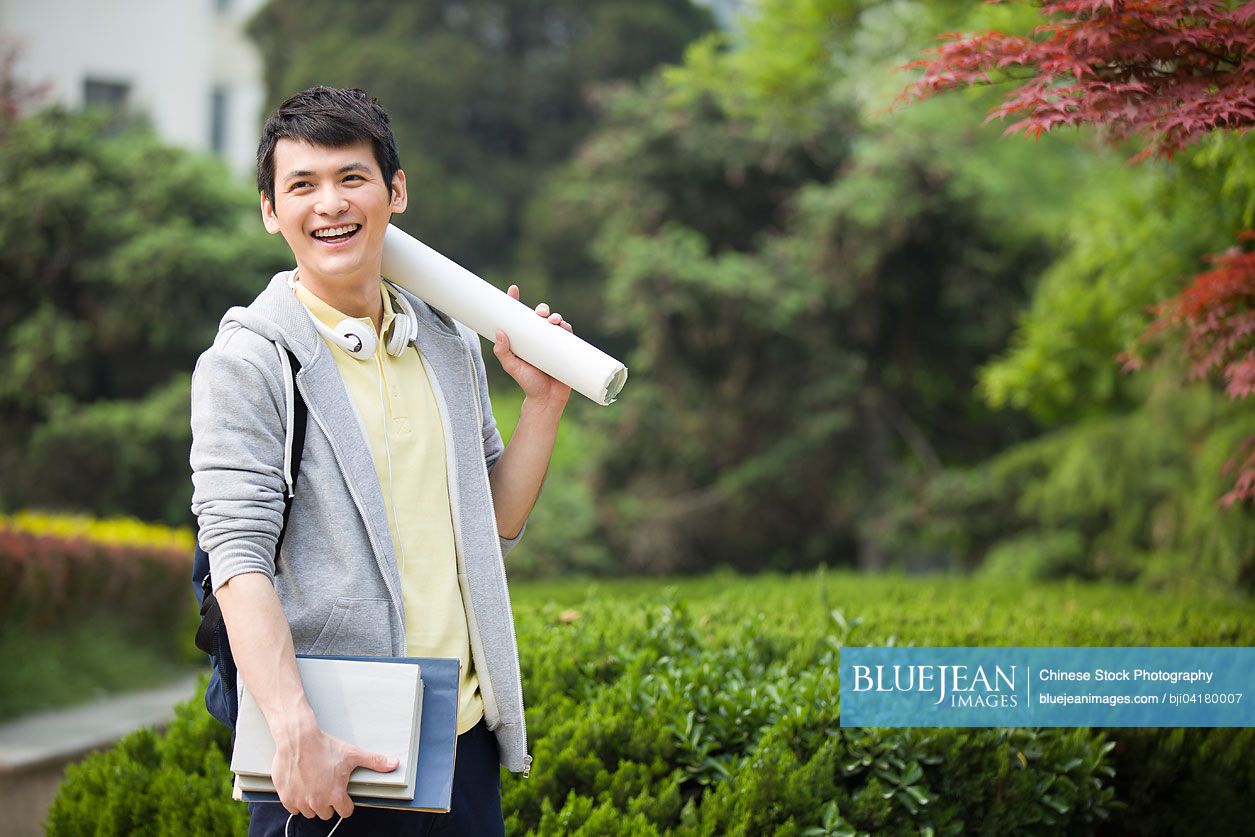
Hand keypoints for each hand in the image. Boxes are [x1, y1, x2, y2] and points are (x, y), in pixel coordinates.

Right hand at [272, 722, 397, 819]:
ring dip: (312, 803)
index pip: (345, 812)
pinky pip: (294, 809)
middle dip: (328, 803)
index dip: (345, 802)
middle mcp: (318, 802)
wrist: (298, 739)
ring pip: (310, 812)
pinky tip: (301, 786)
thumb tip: (394, 764)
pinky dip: (297, 801)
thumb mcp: (352, 754)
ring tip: (314, 785)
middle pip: (327, 814)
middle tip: (326, 786)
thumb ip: (374, 761)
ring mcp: (301, 801)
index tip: (341, 793)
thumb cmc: (324, 746)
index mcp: (336, 795)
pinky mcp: (287, 798)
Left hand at [495, 284, 573, 407]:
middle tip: (540, 313)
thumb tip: (500, 332)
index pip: (519, 317)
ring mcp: (553, 343)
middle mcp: (538, 338)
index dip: (516, 302)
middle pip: (540, 317)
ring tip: (553, 321)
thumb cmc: (528, 383)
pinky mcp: (566, 350)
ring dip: (555, 316)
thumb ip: (503, 352)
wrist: (547, 400)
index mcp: (524, 339)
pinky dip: (567, 328)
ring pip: (555, 323)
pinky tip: (565, 327)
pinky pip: (568, 335)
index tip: (513, 290)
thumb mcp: (512, 367)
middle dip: (541, 309)